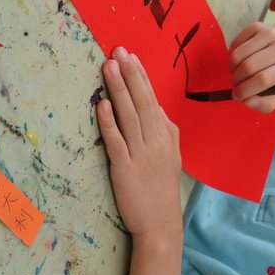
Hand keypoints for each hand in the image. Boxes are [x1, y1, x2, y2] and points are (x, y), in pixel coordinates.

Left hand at [97, 47, 181, 239]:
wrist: (159, 223)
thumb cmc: (162, 190)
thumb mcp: (172, 156)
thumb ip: (165, 131)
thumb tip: (154, 107)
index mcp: (166, 135)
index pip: (152, 99)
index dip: (141, 77)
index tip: (131, 56)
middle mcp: (156, 140)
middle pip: (141, 101)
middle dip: (129, 74)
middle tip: (118, 51)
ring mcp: (140, 153)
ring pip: (128, 115)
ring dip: (118, 89)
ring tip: (108, 67)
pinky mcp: (124, 168)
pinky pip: (116, 140)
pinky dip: (109, 122)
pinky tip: (102, 104)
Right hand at [228, 21, 274, 112]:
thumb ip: (264, 104)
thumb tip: (246, 102)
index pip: (264, 79)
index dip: (246, 90)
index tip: (237, 96)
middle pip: (250, 66)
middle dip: (237, 80)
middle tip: (235, 85)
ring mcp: (270, 33)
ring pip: (239, 55)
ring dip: (232, 69)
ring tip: (237, 73)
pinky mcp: (258, 26)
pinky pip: (235, 44)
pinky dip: (232, 56)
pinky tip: (239, 60)